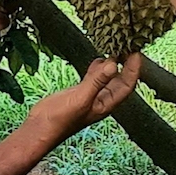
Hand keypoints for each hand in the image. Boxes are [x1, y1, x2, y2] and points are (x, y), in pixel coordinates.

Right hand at [27, 54, 142, 141]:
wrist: (40, 128)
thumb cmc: (60, 120)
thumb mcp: (80, 98)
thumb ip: (96, 81)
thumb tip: (113, 65)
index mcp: (106, 104)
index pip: (127, 85)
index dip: (133, 69)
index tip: (136, 52)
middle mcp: (101, 100)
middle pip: (120, 80)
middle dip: (126, 64)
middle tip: (128, 46)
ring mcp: (90, 95)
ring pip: (107, 77)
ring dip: (112, 64)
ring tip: (116, 48)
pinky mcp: (79, 92)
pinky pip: (93, 77)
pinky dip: (97, 67)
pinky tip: (99, 59)